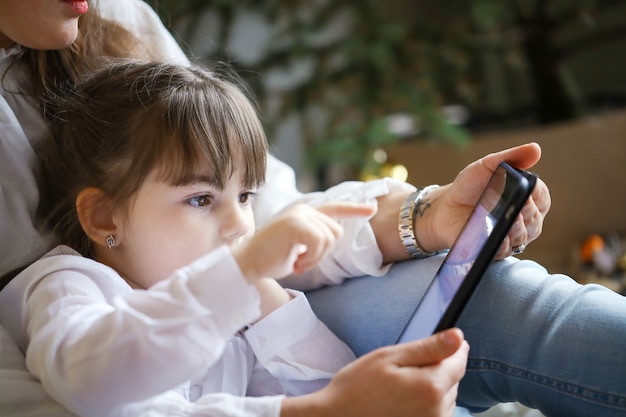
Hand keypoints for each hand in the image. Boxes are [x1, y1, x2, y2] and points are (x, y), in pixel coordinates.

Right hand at [231, 202, 375, 280]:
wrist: (247, 264)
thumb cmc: (270, 259)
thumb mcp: (298, 247)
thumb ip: (315, 238)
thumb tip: (333, 235)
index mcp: (304, 213)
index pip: (334, 208)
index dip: (354, 210)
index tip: (372, 209)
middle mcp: (303, 209)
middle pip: (336, 232)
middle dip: (323, 253)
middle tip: (301, 261)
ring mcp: (299, 214)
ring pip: (330, 239)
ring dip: (316, 258)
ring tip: (296, 261)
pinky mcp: (296, 223)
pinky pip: (320, 244)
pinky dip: (312, 258)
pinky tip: (296, 262)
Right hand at [281, 328, 468, 416]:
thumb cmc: (358, 388)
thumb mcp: (389, 357)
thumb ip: (428, 347)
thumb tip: (458, 337)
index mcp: (430, 387)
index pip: (459, 362)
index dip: (454, 348)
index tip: (448, 342)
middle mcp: (438, 411)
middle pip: (452, 379)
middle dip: (436, 369)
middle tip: (403, 369)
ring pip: (446, 397)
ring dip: (431, 388)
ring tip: (399, 389)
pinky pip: (437, 413)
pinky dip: (426, 405)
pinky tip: (402, 403)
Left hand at [421, 143, 550, 258]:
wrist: (445, 206)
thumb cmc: (470, 186)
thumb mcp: (488, 165)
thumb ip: (511, 157)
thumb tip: (536, 148)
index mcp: (525, 199)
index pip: (542, 198)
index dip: (538, 193)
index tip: (530, 187)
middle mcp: (522, 220)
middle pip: (535, 219)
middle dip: (528, 211)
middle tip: (520, 203)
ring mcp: (509, 236)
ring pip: (523, 236)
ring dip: (518, 227)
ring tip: (511, 217)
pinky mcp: (493, 249)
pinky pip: (504, 250)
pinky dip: (503, 243)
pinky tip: (498, 236)